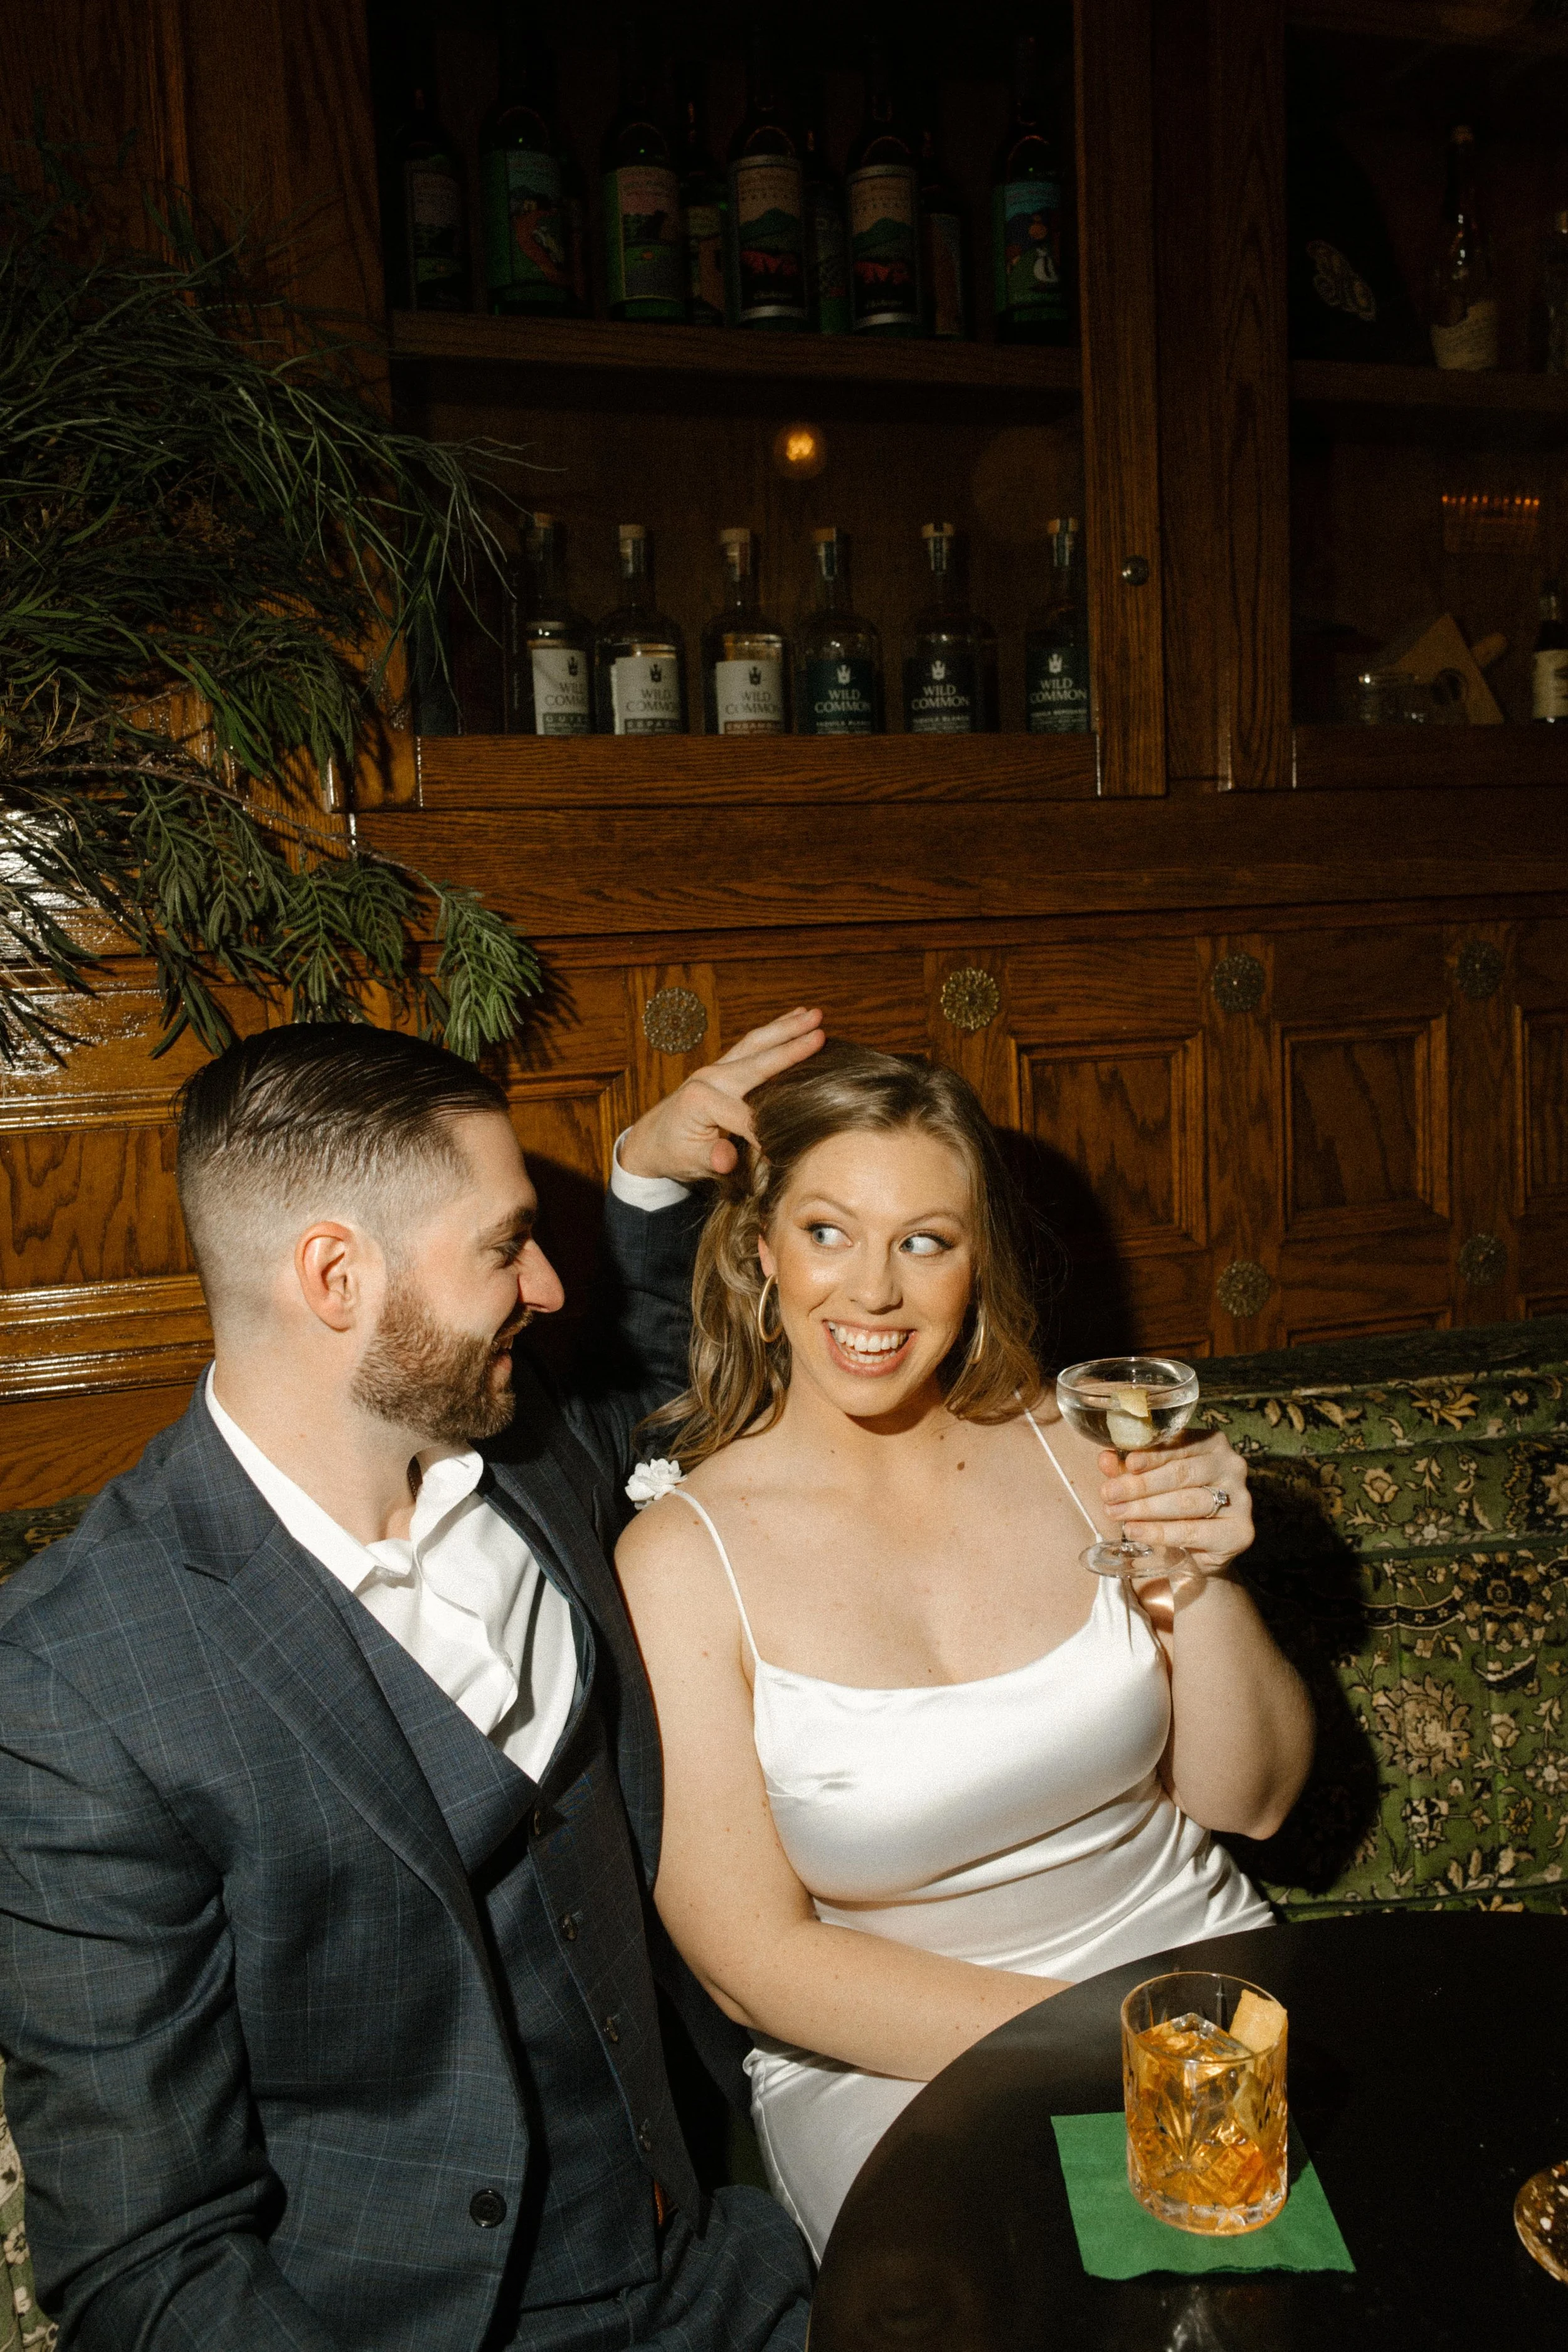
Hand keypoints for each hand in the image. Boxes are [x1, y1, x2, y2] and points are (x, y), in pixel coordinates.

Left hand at [619, 1006, 825, 1182]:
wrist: (651, 1140)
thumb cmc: (673, 1153)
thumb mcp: (688, 1163)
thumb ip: (709, 1160)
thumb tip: (726, 1160)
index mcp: (701, 1099)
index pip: (747, 1116)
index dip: (767, 1134)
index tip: (786, 1150)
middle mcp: (709, 1077)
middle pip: (758, 1061)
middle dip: (791, 1047)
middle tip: (821, 1031)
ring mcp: (715, 1069)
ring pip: (756, 1044)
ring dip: (786, 1028)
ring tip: (813, 1013)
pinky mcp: (721, 1068)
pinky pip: (751, 1045)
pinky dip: (774, 1031)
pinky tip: (793, 1018)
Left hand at [1098, 1429, 1253, 1578]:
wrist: (1199, 1551)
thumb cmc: (1173, 1506)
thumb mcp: (1150, 1483)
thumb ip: (1130, 1470)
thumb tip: (1105, 1459)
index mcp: (1212, 1444)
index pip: (1180, 1445)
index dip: (1151, 1455)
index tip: (1127, 1463)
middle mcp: (1231, 1467)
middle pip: (1181, 1473)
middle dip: (1140, 1485)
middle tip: (1109, 1494)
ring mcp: (1240, 1499)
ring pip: (1186, 1501)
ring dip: (1145, 1508)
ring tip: (1117, 1514)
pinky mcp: (1240, 1532)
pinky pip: (1193, 1531)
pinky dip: (1160, 1532)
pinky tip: (1136, 1531)